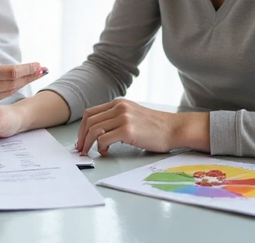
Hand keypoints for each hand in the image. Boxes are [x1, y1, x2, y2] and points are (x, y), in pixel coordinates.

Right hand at [0, 40, 47, 110]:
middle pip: (14, 83)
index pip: (11, 72)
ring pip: (9, 91)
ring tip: (35, 76)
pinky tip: (18, 83)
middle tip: (44, 70)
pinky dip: (11, 89)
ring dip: (24, 83)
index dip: (27, 69)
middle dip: (31, 76)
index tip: (38, 64)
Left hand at [76, 99, 209, 155]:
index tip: (80, 139)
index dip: (82, 127)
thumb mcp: (133, 115)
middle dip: (81, 136)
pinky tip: (105, 152)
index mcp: (119, 103)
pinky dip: (100, 147)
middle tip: (80, 149)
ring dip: (88, 143)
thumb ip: (117, 118)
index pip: (91, 112)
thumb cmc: (156, 127)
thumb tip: (99, 133)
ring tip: (89, 152)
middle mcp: (119, 107)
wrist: (174, 129)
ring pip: (94, 130)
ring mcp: (123, 118)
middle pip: (90, 121)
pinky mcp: (128, 131)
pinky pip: (104, 139)